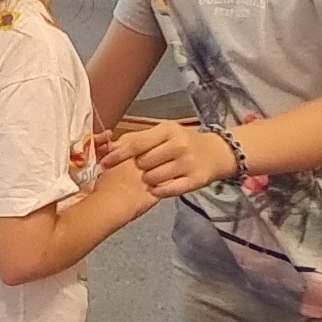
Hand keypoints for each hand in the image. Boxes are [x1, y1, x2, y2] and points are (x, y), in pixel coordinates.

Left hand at [115, 119, 240, 195]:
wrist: (216, 152)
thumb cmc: (182, 141)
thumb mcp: (162, 133)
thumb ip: (135, 139)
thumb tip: (108, 146)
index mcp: (168, 130)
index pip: (137, 144)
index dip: (118, 155)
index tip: (105, 163)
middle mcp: (178, 145)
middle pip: (143, 163)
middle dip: (139, 167)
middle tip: (146, 166)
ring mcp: (188, 163)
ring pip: (153, 178)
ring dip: (149, 179)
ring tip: (155, 174)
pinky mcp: (195, 180)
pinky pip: (166, 190)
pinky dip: (159, 190)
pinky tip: (160, 185)